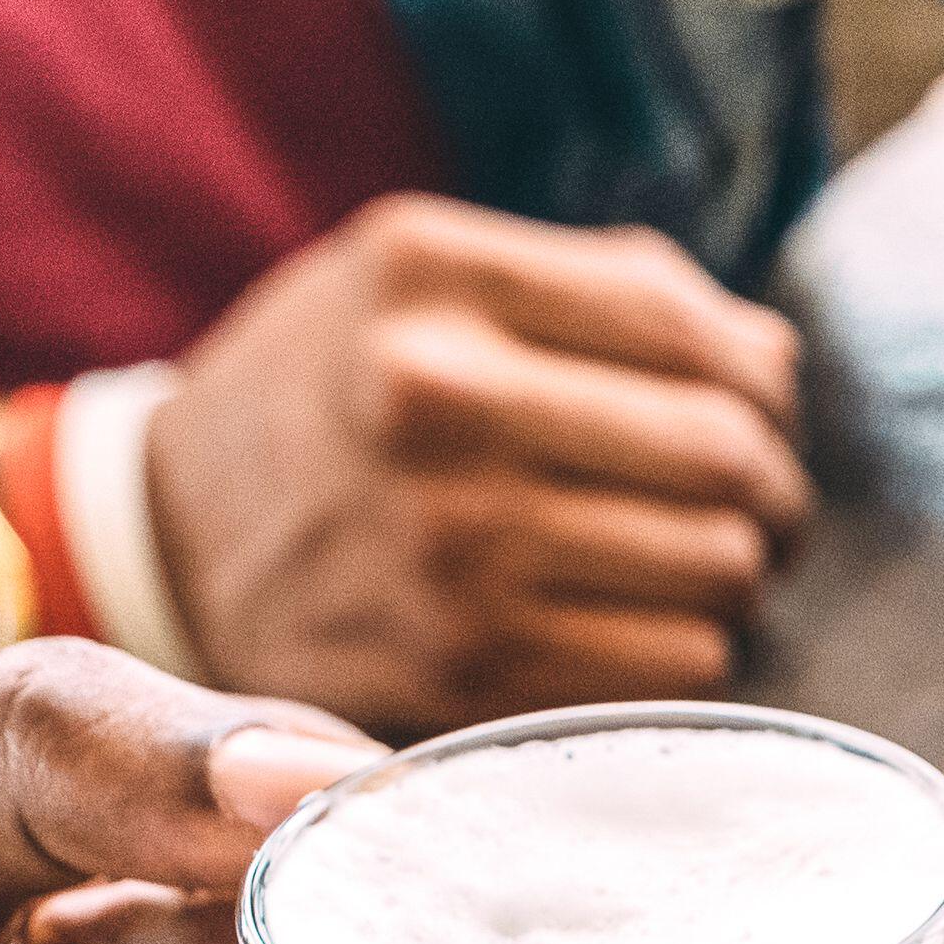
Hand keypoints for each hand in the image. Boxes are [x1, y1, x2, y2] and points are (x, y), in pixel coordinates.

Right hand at [146, 193, 809, 733]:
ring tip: (699, 567)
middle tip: (761, 509)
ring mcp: (448, 545)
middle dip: (774, 490)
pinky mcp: (463, 668)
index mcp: (432, 275)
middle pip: (727, 458)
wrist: (170, 542)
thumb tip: (773, 365)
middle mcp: (434, 400)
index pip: (696, 334)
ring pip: (718, 572)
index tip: (761, 417)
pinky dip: (689, 652)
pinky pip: (674, 668)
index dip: (765, 389)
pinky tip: (640, 628)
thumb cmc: (340, 398)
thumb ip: (606, 293)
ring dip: (738, 578)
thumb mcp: (425, 284)